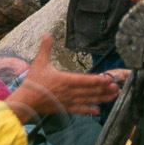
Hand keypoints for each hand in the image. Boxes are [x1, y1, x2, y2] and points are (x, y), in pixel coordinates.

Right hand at [5, 34, 121, 123]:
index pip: (85, 80)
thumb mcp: (39, 62)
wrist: (26, 100)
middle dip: (105, 89)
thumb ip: (45, 48)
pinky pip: (80, 110)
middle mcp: (69, 91)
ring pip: (88, 100)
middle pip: (91, 90)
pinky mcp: (65, 108)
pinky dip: (89, 110)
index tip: (108, 79)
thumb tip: (46, 34)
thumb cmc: (33, 82)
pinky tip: (98, 110)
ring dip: (101, 98)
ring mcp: (68, 101)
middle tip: (117, 88)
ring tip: (113, 97)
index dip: (98, 80)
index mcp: (65, 79)